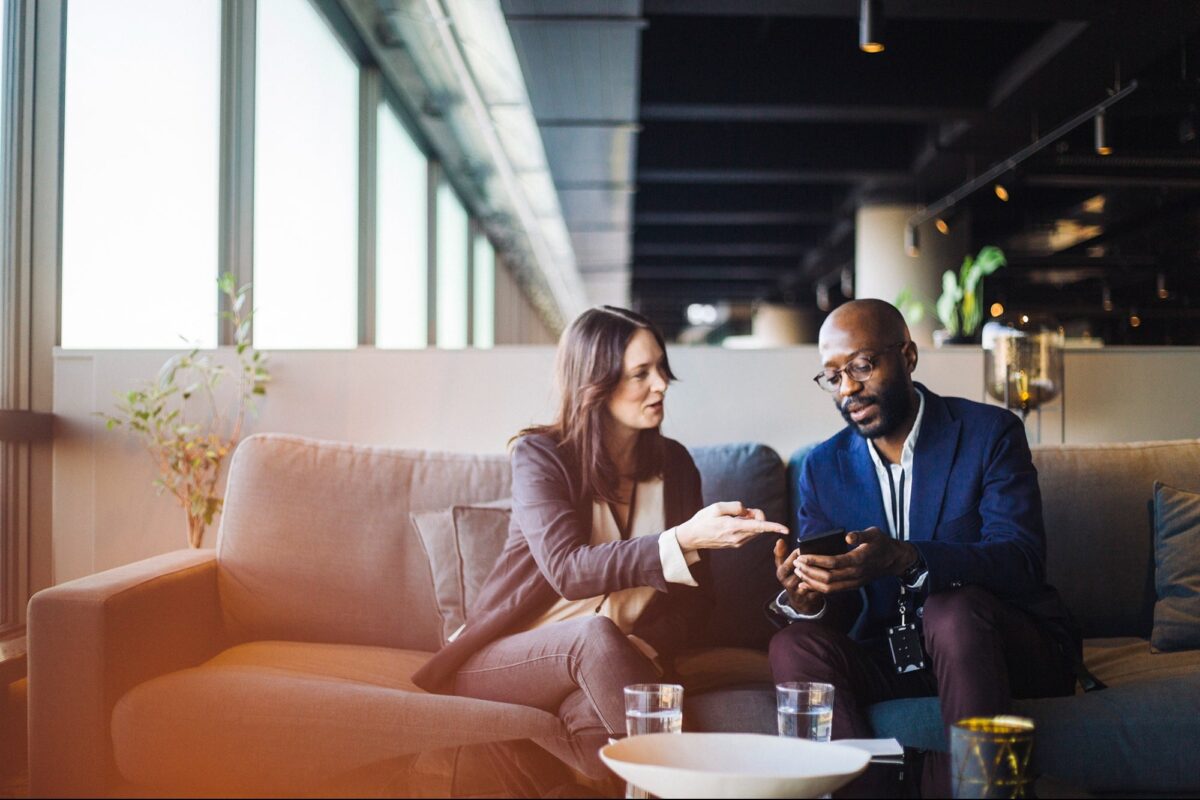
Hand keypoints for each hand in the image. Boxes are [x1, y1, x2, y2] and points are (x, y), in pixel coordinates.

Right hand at [675, 501, 788, 551]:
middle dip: (756, 515)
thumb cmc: (703, 520)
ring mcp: (737, 542)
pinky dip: (747, 526)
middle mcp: (738, 537)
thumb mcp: (716, 507)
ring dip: (751, 521)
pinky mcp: (736, 544)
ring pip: (755, 530)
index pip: (759, 526)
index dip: (774, 526)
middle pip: (759, 525)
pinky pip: (749, 533)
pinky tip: (733, 523)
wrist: (692, 537)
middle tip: (743, 510)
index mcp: (733, 527)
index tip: (786, 529)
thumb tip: (747, 511)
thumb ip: (735, 506)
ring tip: (734, 517)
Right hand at [774, 539, 823, 614]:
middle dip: (812, 561)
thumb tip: (780, 540)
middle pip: (803, 569)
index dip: (800, 553)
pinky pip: (818, 588)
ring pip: (811, 578)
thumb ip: (780, 553)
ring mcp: (799, 592)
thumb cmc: (792, 579)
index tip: (806, 547)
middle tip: (820, 552)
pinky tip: (830, 573)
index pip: (792, 559)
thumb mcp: (783, 567)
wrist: (799, 601)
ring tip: (827, 561)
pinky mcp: (809, 599)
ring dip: (820, 570)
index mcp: (781, 574)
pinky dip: (824, 580)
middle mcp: (788, 584)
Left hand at [795, 527, 917, 592]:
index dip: (816, 560)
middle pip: (828, 577)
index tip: (802, 556)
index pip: (833, 563)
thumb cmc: (881, 543)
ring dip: (812, 581)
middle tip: (796, 564)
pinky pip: (834, 591)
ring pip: (829, 588)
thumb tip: (848, 536)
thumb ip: (860, 535)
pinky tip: (807, 583)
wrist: (894, 560)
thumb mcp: (874, 534)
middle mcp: (856, 573)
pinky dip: (818, 588)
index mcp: (859, 559)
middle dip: (809, 571)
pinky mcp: (853, 586)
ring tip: (798, 573)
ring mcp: (855, 582)